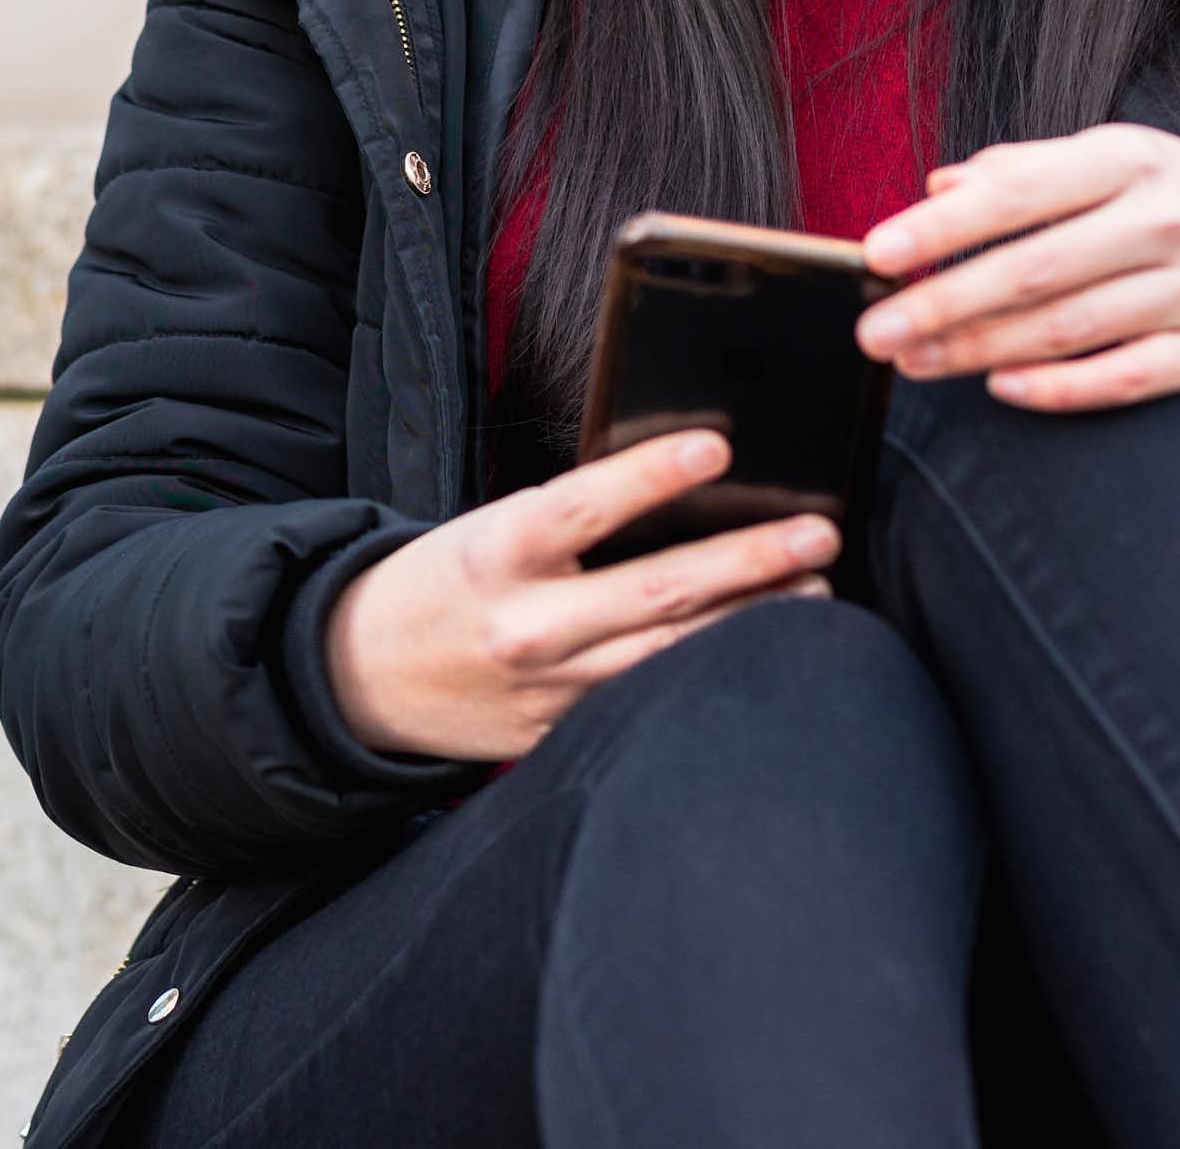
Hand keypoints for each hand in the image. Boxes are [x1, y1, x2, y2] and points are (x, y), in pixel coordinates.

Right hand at [323, 430, 839, 762]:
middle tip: (819, 532)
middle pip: (656, 592)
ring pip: (670, 655)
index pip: (584, 505)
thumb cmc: (442, 581)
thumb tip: (676, 486)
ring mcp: (549, 689)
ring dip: (753, 622)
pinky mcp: (562, 735)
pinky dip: (711, 674)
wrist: (360, 676)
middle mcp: (527, 624)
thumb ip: (568, 519)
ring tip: (819, 590)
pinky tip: (765, 655)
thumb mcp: (486, 528)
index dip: (651, 475)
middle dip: (748, 562)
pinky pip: (649, 701)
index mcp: (497, 552)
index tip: (718, 444)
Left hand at [856, 124, 1179, 413]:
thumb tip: (937, 187)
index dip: (942, 225)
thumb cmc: (1166, 192)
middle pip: (1034, 271)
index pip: (1018, 193)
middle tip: (875, 331)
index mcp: (1124, 159)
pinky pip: (1124, 379)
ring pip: (1066, 330)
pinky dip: (1060, 389)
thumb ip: (1021, 169)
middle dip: (943, 304)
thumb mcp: (1104, 157)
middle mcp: (1162, 220)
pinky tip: (1001, 388)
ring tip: (915, 360)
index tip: (876, 252)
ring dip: (979, 352)